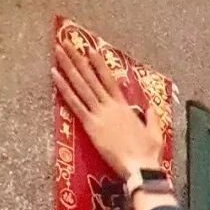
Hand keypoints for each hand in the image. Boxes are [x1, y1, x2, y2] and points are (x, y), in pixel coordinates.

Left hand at [52, 41, 162, 176]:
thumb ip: (152, 117)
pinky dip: (64, 88)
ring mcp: (99, 115)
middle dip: (78, 58)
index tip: (90, 49)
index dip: (99, 64)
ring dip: (68, 66)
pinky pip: (75, 103)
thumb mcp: (155, 133)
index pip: (109, 80)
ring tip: (58, 51)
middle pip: (91, 78)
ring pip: (81, 85)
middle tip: (66, 42)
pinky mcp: (91, 126)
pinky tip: (55, 74)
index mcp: (124, 107)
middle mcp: (110, 106)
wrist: (140, 167)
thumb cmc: (148, 154)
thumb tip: (150, 107)